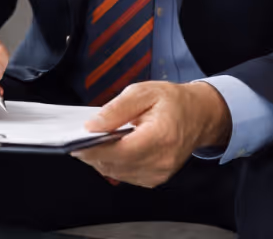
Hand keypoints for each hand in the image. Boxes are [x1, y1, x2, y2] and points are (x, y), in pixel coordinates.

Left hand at [71, 81, 230, 187]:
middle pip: (115, 165)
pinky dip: (114, 164)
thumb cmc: (173, 101)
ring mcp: (160, 173)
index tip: (74, 144)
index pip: (119, 151)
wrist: (198, 115)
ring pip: (117, 173)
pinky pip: (126, 176)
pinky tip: (111, 150)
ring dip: (101, 160)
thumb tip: (93, 126)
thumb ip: (116, 109)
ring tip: (95, 142)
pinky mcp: (156, 178)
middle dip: (93, 154)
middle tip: (79, 140)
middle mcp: (162, 160)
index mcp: (160, 136)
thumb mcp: (142, 92)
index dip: (93, 150)